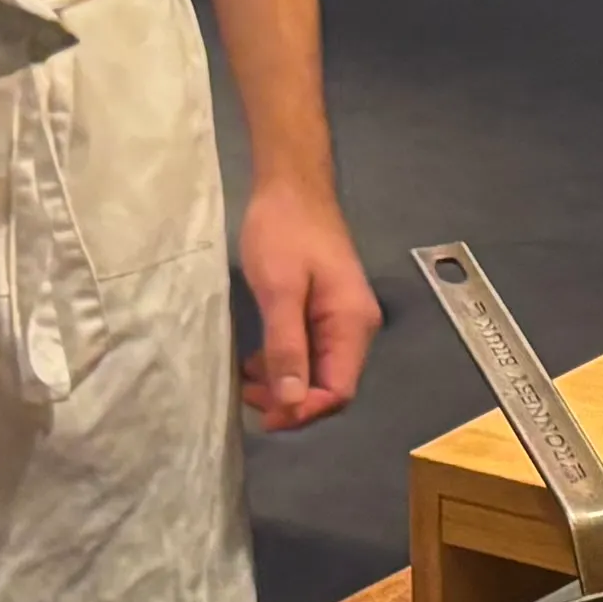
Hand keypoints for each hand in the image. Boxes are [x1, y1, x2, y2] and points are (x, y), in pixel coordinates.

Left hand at [234, 180, 376, 432]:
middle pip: (331, 385)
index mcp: (352, 324)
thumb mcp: (280, 291)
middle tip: (250, 399)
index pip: (338, 390)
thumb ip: (287, 347)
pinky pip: (310, 353)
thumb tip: (291, 402)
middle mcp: (356, 328)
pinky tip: (256, 363)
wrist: (291, 186)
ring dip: (285, 385)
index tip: (265, 415)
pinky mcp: (325, 311)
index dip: (304, 410)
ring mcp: (342, 319)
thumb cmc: (284, 233)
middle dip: (292, 401)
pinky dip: (284, 365)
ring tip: (247, 384)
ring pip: (318, 372)